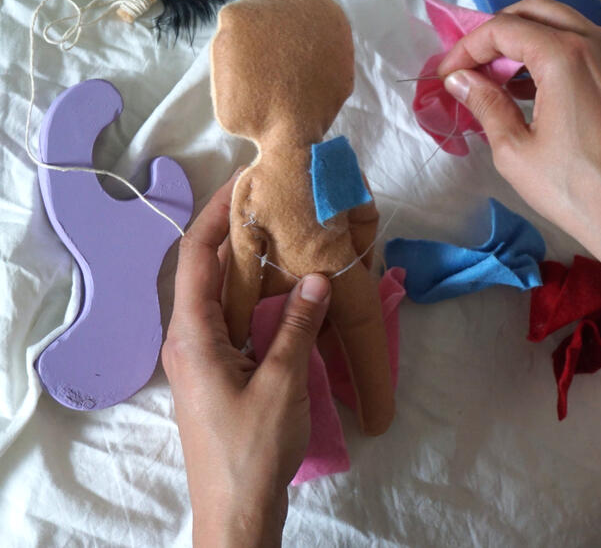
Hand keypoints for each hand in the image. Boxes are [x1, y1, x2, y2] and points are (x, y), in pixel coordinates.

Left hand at [162, 171, 331, 546]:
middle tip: (278, 205)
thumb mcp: (281, 383)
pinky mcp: (220, 373)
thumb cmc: (252, 449)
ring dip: (252, 266)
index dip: (217, 214)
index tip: (246, 182)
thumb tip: (316, 277)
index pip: (197, 256)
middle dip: (238, 233)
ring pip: (224, 296)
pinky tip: (292, 293)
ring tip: (290, 237)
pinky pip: (237, 321)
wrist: (237, 512)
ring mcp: (203, 357)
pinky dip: (260, 298)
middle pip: (208, 270)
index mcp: (192, 334)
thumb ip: (297, 325)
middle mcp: (189, 338)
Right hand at [438, 0, 600, 406]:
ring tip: (507, 79)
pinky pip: (597, 47)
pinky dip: (566, 54)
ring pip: (570, 24)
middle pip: (538, 10)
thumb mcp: (515, 151)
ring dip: (533, 40)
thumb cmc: (575, 191)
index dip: (468, 47)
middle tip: (476, 64)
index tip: (450, 73)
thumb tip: (462, 80)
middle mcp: (600, 44)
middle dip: (499, 31)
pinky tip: (549, 90)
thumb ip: (486, 104)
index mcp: (565, 57)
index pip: (504, 29)